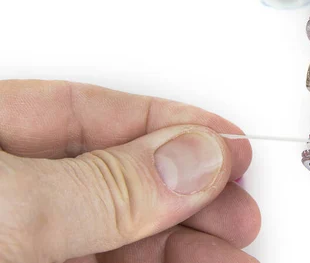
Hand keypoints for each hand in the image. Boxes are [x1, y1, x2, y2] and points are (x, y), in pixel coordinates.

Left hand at [0, 81, 259, 262]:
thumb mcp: (10, 208)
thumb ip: (104, 183)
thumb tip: (193, 157)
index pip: (89, 109)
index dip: (169, 121)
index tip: (225, 141)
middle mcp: (6, 187)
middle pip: (117, 174)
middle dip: (190, 190)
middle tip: (239, 207)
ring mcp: (18, 240)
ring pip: (119, 230)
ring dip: (187, 239)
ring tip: (235, 252)